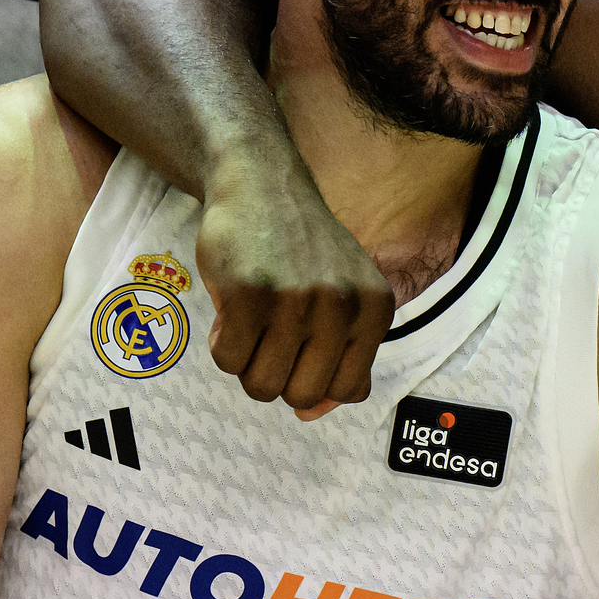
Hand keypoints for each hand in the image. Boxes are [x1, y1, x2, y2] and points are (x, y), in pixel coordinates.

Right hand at [198, 145, 392, 418]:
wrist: (262, 184)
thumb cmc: (303, 251)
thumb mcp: (346, 297)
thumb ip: (342, 356)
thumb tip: (313, 414)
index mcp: (376, 310)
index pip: (346, 391)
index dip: (313, 378)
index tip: (300, 346)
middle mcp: (342, 306)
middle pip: (302, 396)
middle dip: (278, 376)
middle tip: (270, 337)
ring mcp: (296, 300)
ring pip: (263, 386)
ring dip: (248, 363)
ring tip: (252, 323)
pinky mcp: (248, 294)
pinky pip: (229, 362)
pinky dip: (223, 347)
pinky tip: (231, 311)